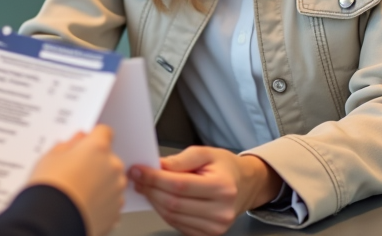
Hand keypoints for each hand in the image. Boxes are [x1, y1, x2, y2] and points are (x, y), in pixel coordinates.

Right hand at [27, 125, 125, 235]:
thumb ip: (68, 145)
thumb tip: (76, 142)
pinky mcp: (115, 212)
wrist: (51, 223)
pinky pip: (110, 202)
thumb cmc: (50, 189)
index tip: (84, 144)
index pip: (104, 132)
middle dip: (95, 163)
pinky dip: (100, 203)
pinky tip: (82, 206)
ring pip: (111, 181)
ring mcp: (116, 191)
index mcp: (98, 148)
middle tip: (74, 173)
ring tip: (77, 193)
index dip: (92, 138)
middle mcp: (112, 167)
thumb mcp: (50, 157)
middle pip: (108, 159)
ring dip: (99, 184)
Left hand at [129, 147, 281, 235]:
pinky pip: (177, 224)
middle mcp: (221, 211)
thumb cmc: (224, 168)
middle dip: (150, 189)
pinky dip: (163, 211)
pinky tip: (159, 198)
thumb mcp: (205, 153)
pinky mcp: (207, 234)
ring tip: (145, 186)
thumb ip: (180, 159)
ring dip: (154, 201)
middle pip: (173, 203)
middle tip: (137, 177)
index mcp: (222, 187)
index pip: (179, 186)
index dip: (154, 178)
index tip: (138, 170)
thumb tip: (156, 166)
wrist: (244, 185)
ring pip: (172, 216)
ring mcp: (215, 227)